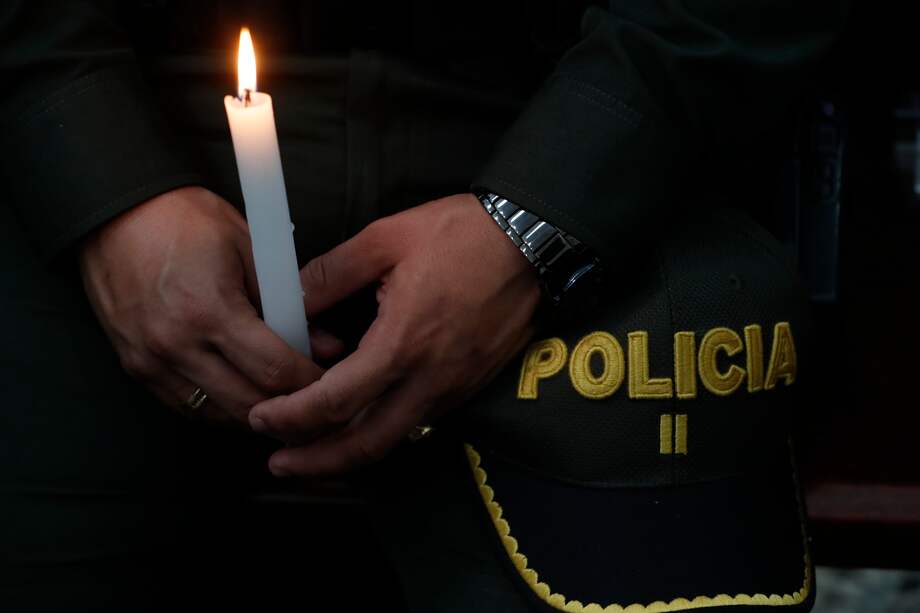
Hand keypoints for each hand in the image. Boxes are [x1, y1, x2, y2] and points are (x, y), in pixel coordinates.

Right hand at [79, 186, 342, 426]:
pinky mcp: (135, 367)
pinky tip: (243, 398)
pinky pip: (185, 407)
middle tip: (315, 400)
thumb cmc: (188, 220)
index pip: (274, 370)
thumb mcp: (250, 249)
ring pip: (217, 414)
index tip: (332, 380)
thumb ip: (288, 304)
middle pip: (248, 403)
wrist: (117, 211)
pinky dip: (219, 409)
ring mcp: (151, 360)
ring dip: (255, 415)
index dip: (310, 382)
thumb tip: (326, 346)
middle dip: (289, 408)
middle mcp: (176, 344)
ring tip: (285, 403)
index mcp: (210, 310)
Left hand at [248, 193, 541, 474]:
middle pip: (366, 445)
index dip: (291, 418)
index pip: (334, 401)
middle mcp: (430, 379)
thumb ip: (330, 275)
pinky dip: (385, 432)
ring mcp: (455, 387)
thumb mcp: (385, 239)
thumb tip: (289, 301)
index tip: (262, 419)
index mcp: (401, 344)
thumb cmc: (463, 234)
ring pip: (396, 439)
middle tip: (281, 464)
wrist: (533, 241)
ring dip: (350, 453)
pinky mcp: (471, 384)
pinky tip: (364, 421)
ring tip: (315, 452)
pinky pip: (421, 422)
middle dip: (317, 463)